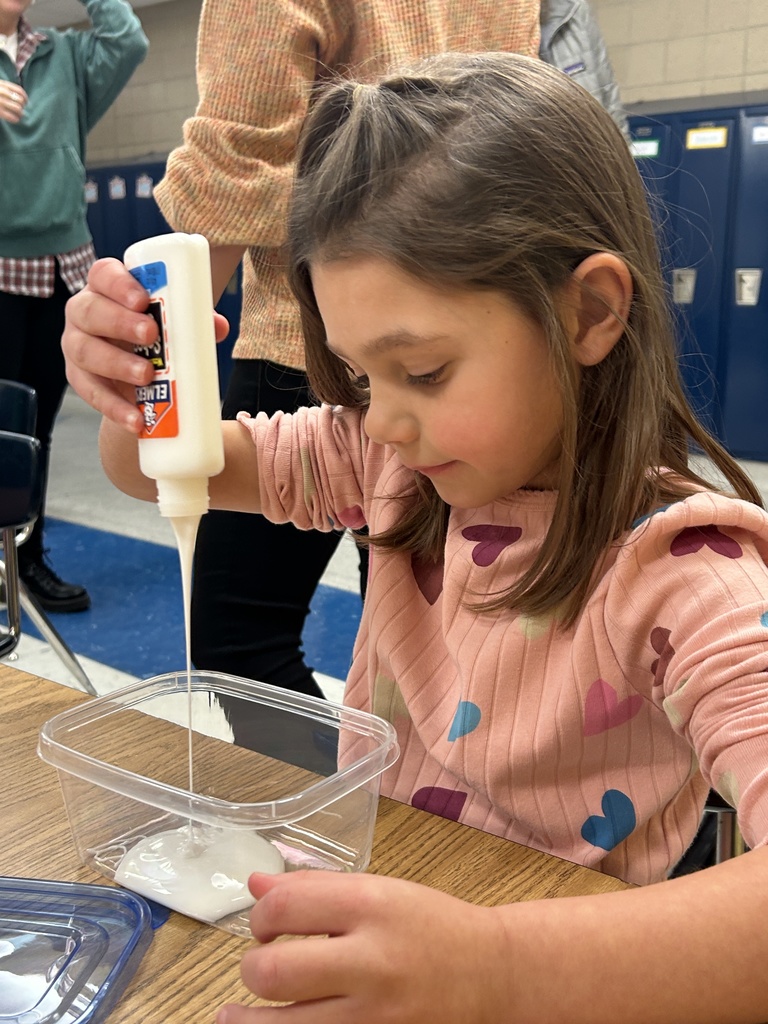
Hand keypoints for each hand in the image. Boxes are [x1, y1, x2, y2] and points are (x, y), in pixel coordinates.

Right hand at [0, 81, 26, 122]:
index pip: (19, 91)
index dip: (25, 97)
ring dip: (20, 113)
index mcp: (2, 84)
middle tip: (21, 109)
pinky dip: (15, 119)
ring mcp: (0, 101)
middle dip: (22, 106)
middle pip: (20, 100)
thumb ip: (6, 88)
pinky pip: (11, 116)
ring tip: (19, 115)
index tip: (26, 102)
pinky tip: (15, 119)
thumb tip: (20, 98)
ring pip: (17, 108)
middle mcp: (1, 92)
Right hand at [63, 257, 229, 431]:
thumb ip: (195, 319)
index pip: (104, 274)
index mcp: (107, 287)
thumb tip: (218, 326)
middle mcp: (84, 312)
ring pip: (84, 351)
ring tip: (146, 376)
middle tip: (151, 334)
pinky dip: (114, 407)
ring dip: (116, 363)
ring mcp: (77, 345)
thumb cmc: (157, 333)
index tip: (143, 299)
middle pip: (89, 311)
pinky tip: (135, 418)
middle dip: (119, 322)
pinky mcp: (79, 378)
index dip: (119, 285)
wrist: (141, 373)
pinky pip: (90, 392)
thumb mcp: (175, 322)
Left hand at [217, 871, 510, 1023]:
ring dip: (248, 1022)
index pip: (282, 907)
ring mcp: (375, 1017)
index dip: (260, 917)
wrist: (492, 976)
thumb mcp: (379, 890)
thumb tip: (255, 884)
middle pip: (270, 975)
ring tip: (238, 1018)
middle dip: (251, 970)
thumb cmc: (429, 926)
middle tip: (260, 969)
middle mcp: (371, 962)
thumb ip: (314, 888)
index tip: (266, 927)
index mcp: (370, 907)